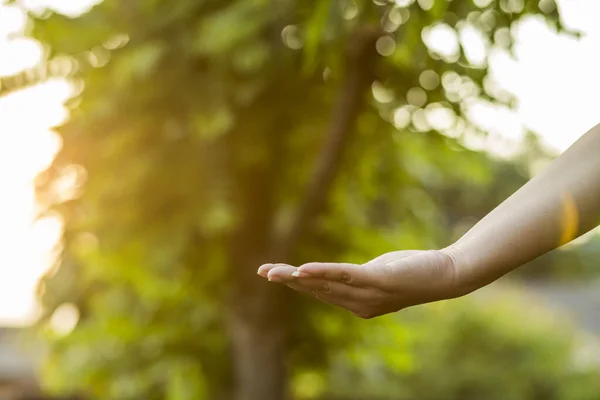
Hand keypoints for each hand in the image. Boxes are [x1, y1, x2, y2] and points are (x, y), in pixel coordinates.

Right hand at [257, 249, 458, 318]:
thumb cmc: (411, 272)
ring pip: (325, 285)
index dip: (294, 283)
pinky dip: (322, 273)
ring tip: (274, 272)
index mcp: (356, 303)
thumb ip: (355, 277)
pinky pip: (344, 276)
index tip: (271, 272)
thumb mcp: (377, 274)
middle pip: (316, 291)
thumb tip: (336, 272)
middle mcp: (359, 305)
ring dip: (298, 278)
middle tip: (262, 272)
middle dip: (287, 281)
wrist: (445, 275)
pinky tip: (304, 269)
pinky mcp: (378, 281)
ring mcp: (368, 295)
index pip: (319, 292)